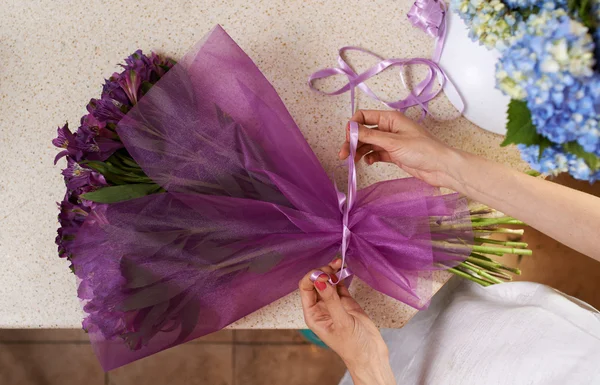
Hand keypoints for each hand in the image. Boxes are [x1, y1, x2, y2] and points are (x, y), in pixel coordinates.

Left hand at [299, 259, 395, 384]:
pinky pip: (340, 285)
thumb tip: (320, 281)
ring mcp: (333, 304)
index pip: (306, 289)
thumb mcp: (342, 322)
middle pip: (316, 283)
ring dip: (332, 271)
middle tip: (333, 265)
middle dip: (323, 271)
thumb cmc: (354, 346)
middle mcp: (321, 308)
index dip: (312, 277)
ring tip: (339, 262)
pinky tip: (344, 269)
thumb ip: (331, 300)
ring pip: (328, 282)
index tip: (324, 272)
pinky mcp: (346, 302)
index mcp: (313, 314)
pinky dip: (341, 276)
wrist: (371, 355)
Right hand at [339, 109, 460, 187]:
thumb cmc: (422, 150)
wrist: (440, 167)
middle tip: (343, 154)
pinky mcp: (394, 154)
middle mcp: (389, 128)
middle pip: (364, 132)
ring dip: (359, 151)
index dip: (353, 125)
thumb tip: (351, 129)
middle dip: (352, 142)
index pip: (364, 116)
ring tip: (352, 161)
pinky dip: (370, 157)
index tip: (346, 138)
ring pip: (369, 144)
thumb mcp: (393, 142)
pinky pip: (376, 153)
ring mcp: (391, 142)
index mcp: (390, 118)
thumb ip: (371, 136)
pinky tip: (368, 162)